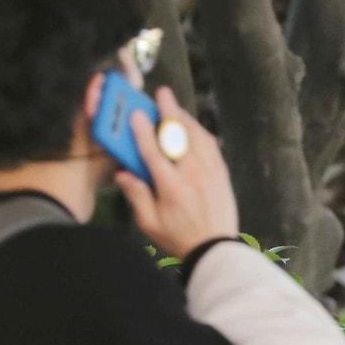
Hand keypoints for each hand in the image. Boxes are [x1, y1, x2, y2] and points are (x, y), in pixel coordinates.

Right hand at [114, 87, 239, 258]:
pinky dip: (201, 132)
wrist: (215, 250)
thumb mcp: (150, 224)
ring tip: (175, 106)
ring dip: (185, 118)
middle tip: (162, 94)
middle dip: (169, 112)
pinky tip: (193, 127)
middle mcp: (192, 175)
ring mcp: (210, 173)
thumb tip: (122, 174)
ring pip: (198, 136)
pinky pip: (211, 146)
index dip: (143, 131)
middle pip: (179, 136)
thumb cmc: (179, 238)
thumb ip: (137, 196)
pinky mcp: (222, 174)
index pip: (154, 152)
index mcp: (171, 187)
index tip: (136, 114)